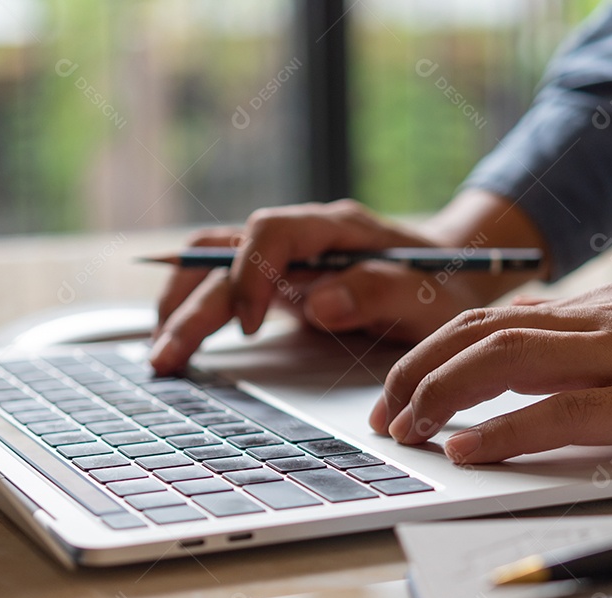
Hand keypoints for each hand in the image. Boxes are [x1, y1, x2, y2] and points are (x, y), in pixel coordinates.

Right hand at [150, 192, 546, 373]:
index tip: (248, 327)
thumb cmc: (443, 287)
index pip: (271, 232)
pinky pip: (222, 283)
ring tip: (159, 353)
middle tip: (167, 356)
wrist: (452, 275)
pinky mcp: (278, 284)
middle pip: (226, 252)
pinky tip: (177, 340)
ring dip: (180, 304)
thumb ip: (378, 293)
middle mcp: (302, 237)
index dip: (250, 275)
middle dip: (192, 304)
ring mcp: (286, 260)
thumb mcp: (426, 297)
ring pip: (212, 264)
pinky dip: (194, 309)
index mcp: (336, 228)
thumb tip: (318, 303)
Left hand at [369, 284, 611, 475]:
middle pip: (481, 332)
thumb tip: (522, 384)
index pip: (493, 317)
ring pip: (506, 360)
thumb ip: (591, 355)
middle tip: (384, 415)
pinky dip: (502, 431)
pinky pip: (559, 412)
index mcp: (600, 308)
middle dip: (418, 372)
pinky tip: (466, 450)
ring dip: (442, 396)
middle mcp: (604, 320)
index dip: (433, 350)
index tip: (399, 387)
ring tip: (406, 429)